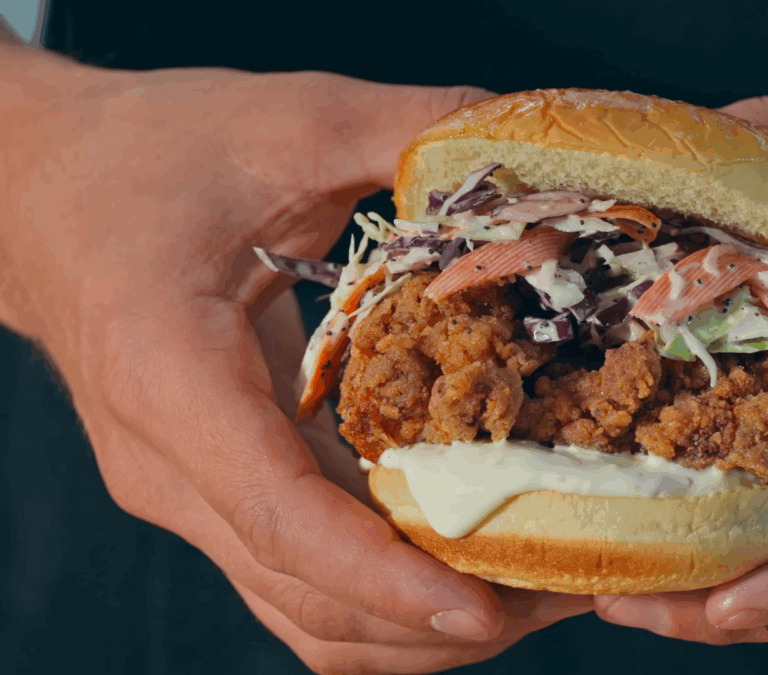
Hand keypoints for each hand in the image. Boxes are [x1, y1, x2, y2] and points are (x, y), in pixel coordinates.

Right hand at [0, 47, 590, 672]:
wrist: (40, 187)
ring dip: (415, 623)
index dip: (384, 576)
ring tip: (534, 588)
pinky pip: (302, 575)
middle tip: (563, 588)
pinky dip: (386, 589)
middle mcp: (170, 464)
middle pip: (306, 593)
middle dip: (434, 617)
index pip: (279, 515)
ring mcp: (188, 491)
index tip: (481, 610)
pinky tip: (468, 553)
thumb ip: (405, 130)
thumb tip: (528, 153)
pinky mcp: (216, 490)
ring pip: (303, 609)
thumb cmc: (143, 155)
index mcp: (172, 377)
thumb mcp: (281, 120)